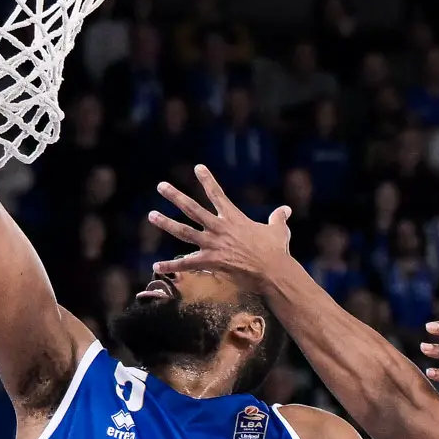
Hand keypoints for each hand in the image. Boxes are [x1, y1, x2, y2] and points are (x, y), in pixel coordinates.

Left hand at [149, 168, 296, 287]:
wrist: (272, 271)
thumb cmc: (276, 251)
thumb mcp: (279, 230)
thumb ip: (278, 218)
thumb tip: (286, 209)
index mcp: (233, 218)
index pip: (217, 194)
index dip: (207, 179)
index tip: (197, 167)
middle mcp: (219, 228)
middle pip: (192, 208)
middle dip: (175, 196)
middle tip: (161, 186)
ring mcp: (212, 244)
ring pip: (184, 231)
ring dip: (166, 223)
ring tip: (152, 215)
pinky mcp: (210, 262)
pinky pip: (186, 264)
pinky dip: (171, 266)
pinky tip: (156, 266)